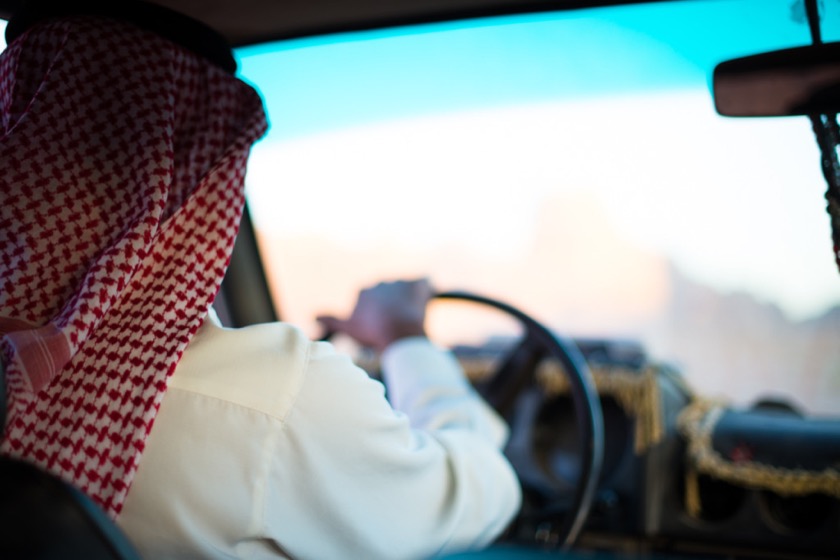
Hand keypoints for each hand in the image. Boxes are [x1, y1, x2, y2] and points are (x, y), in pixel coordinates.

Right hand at [317, 278, 433, 351]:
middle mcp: (380, 282)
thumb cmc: (372, 332)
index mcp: (363, 291)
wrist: (398, 332)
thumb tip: (314, 316)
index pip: (371, 302)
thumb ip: (329, 320)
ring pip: (405, 290)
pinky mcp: (418, 283)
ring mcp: (399, 282)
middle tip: (397, 326)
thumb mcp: (346, 328)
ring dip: (408, 300)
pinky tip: (425, 302)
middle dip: (392, 308)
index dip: (376, 316)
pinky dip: (425, 290)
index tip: (381, 328)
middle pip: (388, 296)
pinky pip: (424, 282)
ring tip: (411, 317)